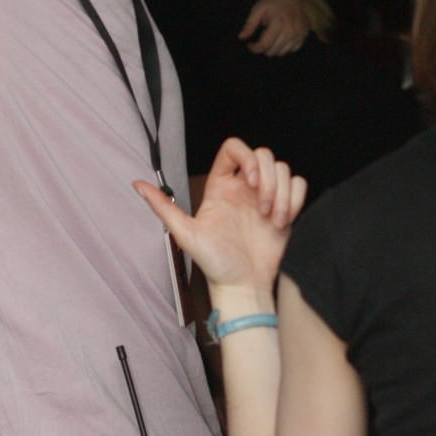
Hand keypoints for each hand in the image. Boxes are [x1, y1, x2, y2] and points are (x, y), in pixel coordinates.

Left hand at [134, 138, 306, 299]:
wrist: (243, 288)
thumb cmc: (215, 265)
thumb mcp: (186, 235)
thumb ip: (163, 207)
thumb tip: (137, 184)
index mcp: (220, 187)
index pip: (234, 148)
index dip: (246, 157)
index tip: (249, 183)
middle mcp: (244, 188)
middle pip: (263, 154)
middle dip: (268, 178)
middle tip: (261, 207)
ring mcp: (266, 197)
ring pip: (283, 168)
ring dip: (281, 192)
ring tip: (272, 218)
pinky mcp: (285, 208)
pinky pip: (298, 184)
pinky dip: (295, 199)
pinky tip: (282, 220)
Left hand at [239, 0, 308, 55]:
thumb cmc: (270, 2)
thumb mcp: (257, 10)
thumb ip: (249, 24)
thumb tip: (241, 38)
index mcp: (278, 23)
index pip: (264, 46)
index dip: (254, 48)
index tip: (249, 44)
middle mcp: (291, 30)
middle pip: (272, 51)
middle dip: (263, 47)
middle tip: (261, 35)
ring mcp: (299, 34)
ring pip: (281, 53)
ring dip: (273, 47)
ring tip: (271, 34)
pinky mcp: (303, 35)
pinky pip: (291, 50)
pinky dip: (284, 46)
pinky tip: (280, 36)